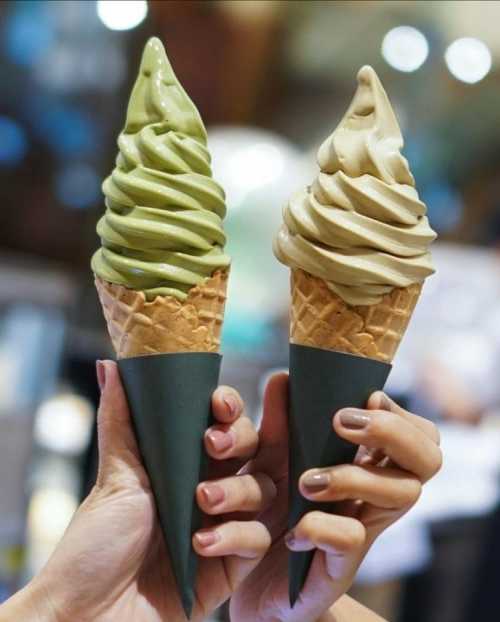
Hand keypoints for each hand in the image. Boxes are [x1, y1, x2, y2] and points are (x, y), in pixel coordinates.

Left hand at [13, 360, 271, 621]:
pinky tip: (200, 544)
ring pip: (262, 493)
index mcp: (185, 464)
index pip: (223, 426)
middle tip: (212, 444)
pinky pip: (256, 540)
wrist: (91, 615)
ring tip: (201, 501)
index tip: (218, 403)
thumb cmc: (97, 543)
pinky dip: (233, 537)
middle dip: (239, 442)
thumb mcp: (115, 475)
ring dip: (235, 492)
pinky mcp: (234, 565)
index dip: (228, 410)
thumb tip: (110, 364)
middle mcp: (210, 490)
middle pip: (252, 452)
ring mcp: (225, 526)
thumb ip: (121, 419)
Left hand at [230, 373, 441, 621]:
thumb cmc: (272, 507)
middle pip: (427, 458)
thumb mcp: (273, 457)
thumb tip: (282, 376)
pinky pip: (352, 538)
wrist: (252, 574)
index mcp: (371, 462)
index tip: (365, 397)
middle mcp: (380, 492)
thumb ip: (281, 420)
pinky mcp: (344, 564)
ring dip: (353, 475)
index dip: (397, 412)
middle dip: (390, 432)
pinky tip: (294, 528)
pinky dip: (322, 526)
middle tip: (342, 422)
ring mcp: (368, 527)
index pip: (417, 432)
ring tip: (305, 480)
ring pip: (402, 494)